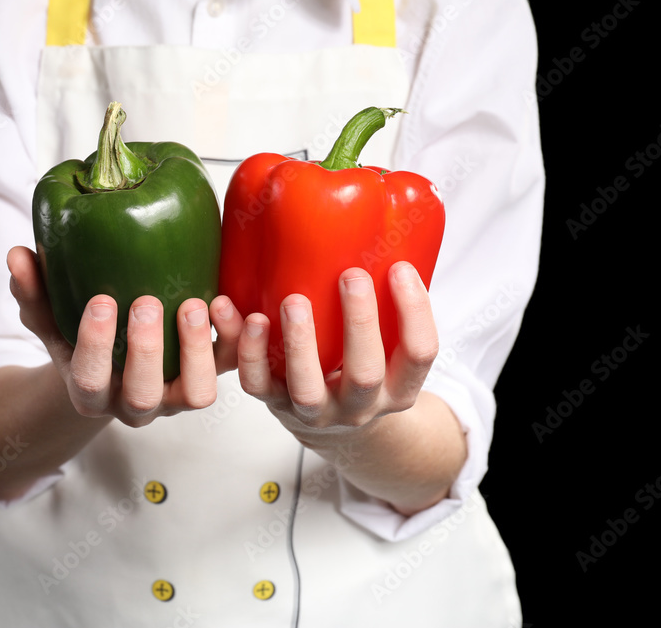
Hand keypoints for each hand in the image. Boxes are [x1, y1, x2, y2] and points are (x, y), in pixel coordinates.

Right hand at [7, 246, 242, 426]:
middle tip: (148, 302)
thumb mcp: (50, 316)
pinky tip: (224, 301)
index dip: (96, 347)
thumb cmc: (79, 333)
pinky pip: (230, 368)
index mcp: (91, 392)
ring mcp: (175, 395)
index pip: (90, 382)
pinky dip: (233, 340)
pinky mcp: (208, 375)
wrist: (116, 359)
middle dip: (146, 350)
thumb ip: (32, 290)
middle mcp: (135, 403)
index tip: (101, 300)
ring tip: (194, 304)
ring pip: (196, 395)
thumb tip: (17, 255)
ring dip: (197, 351)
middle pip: (142, 397)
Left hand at [237, 262, 438, 442]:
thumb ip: (390, 306)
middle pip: (365, 374)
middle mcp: (359, 406)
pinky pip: (257, 384)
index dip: (415, 313)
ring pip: (306, 389)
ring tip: (292, 300)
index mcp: (398, 387)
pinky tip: (241, 314)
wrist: (330, 427)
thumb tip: (386, 232)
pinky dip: (248, 351)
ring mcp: (315, 411)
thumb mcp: (389, 347)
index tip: (400, 267)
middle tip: (351, 275)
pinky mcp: (274, 405)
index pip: (420, 354)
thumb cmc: (361, 365)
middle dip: (359, 323)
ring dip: (299, 342)